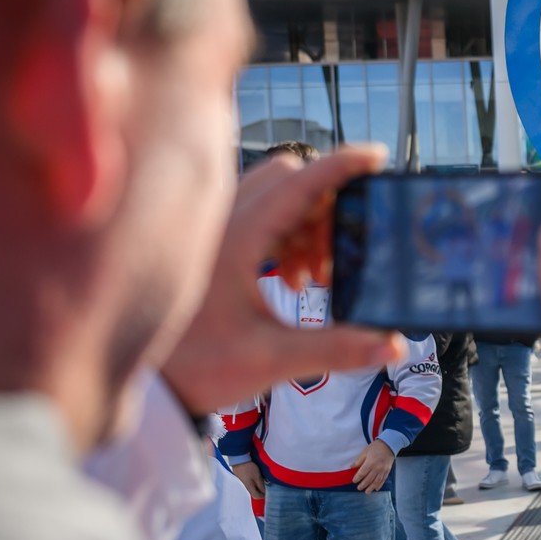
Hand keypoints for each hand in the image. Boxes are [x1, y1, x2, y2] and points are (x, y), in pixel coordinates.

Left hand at [161, 146, 404, 414]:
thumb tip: (391, 344)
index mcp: (237, 239)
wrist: (148, 382)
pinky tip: (293, 277)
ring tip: (317, 273)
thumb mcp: (272, 360)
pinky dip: (288, 232)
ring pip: (275, 192)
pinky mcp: (209, 240)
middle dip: (327, 203)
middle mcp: (221, 221)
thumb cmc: (196, 367)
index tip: (378, 157)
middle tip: (344, 247)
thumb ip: (337, 350)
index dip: (343, 166)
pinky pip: (259, 212)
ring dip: (308, 220)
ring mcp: (213, 227)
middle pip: (289, 176)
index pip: (300, 183)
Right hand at [229, 461, 265, 500]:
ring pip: (252, 488)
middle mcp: (245, 486)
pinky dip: (255, 483)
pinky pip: (250, 483)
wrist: (239, 460)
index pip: (256, 496)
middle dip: (261, 491)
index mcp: (249, 487)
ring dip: (258, 486)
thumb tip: (264, 492)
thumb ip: (261, 485)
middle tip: (267, 487)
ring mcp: (243, 482)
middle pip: (254, 493)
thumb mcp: (257, 477)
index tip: (269, 492)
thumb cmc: (249, 468)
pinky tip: (258, 478)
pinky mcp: (243, 477)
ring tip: (263, 482)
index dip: (263, 496)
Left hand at [351, 440, 394, 492]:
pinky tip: (376, 489)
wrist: (389, 444)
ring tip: (366, 492)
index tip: (354, 481)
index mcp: (370, 462)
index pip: (362, 473)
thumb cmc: (376, 447)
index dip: (357, 478)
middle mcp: (377, 468)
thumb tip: (352, 467)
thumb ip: (359, 460)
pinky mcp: (387, 471)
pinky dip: (379, 485)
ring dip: (371, 487)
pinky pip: (383, 480)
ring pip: (376, 481)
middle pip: (369, 479)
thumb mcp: (365, 451)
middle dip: (363, 485)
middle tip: (359, 488)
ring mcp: (383, 470)